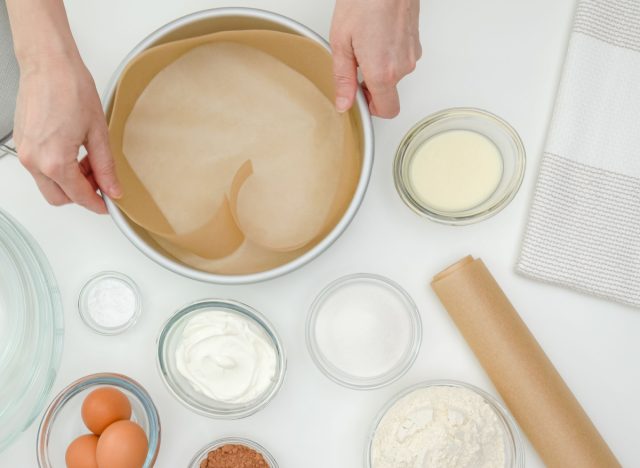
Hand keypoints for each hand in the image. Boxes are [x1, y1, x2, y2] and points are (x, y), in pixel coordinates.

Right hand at [13, 54, 120, 212]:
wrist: (49, 64)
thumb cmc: (70, 88)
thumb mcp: (98, 133)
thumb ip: (106, 167)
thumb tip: (113, 189)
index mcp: (54, 161)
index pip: (79, 196)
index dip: (97, 203)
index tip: (109, 204)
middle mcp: (34, 160)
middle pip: (59, 198)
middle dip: (82, 194)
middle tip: (101, 180)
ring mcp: (24, 152)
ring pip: (49, 184)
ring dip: (70, 181)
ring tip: (89, 161)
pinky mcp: (22, 143)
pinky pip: (40, 168)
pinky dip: (58, 169)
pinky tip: (74, 152)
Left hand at [330, 0, 421, 117]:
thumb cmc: (364, 2)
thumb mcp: (341, 43)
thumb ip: (343, 78)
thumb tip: (344, 103)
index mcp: (383, 72)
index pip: (387, 110)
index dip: (371, 108)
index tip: (357, 96)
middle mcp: (402, 67)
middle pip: (389, 92)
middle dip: (371, 85)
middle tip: (355, 62)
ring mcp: (412, 54)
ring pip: (395, 75)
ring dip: (379, 68)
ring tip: (364, 43)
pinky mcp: (415, 43)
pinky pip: (401, 59)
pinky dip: (388, 54)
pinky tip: (376, 36)